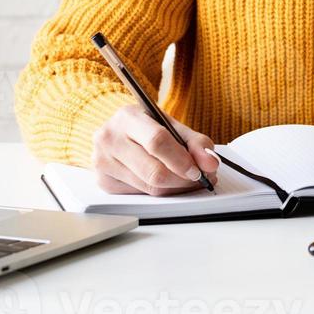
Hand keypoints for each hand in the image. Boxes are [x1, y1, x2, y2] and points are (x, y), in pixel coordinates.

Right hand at [91, 104, 220, 195]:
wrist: (118, 130)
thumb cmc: (145, 126)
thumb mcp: (170, 124)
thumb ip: (195, 142)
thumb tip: (210, 162)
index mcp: (127, 117)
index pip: (157, 141)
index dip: (181, 160)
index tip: (198, 170)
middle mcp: (109, 139)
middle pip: (153, 171)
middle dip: (182, 180)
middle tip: (199, 178)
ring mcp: (103, 162)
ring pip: (149, 188)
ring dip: (175, 188)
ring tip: (188, 179)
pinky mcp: (104, 182)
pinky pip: (141, 195)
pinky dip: (160, 192)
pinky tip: (167, 182)